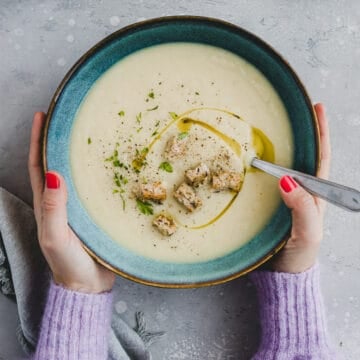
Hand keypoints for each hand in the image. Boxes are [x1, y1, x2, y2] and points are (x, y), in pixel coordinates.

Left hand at [28, 112, 114, 292]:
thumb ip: (54, 207)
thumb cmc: (68, 262)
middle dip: (58, 139)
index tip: (41, 117)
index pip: (38, 165)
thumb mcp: (56, 236)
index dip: (37, 140)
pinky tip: (111, 163)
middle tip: (68, 119)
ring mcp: (79, 205)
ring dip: (78, 152)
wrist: (87, 283)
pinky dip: (99, 171)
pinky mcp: (95, 212)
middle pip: (56, 163)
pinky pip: (95, 186)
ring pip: (77, 172)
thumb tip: (54, 173)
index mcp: (47, 203)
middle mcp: (61, 200)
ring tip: (89, 134)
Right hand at [270, 103, 330, 272]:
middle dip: (300, 133)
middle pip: (301, 156)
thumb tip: (286, 180)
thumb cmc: (298, 256)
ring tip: (269, 129)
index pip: (321, 158)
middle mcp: (300, 192)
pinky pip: (262, 181)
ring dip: (276, 148)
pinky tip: (248, 160)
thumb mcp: (307, 233)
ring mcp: (282, 197)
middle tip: (291, 112)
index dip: (321, 133)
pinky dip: (257, 168)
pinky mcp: (265, 205)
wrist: (281, 275)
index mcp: (315, 195)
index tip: (318, 109)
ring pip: (281, 167)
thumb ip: (302, 209)